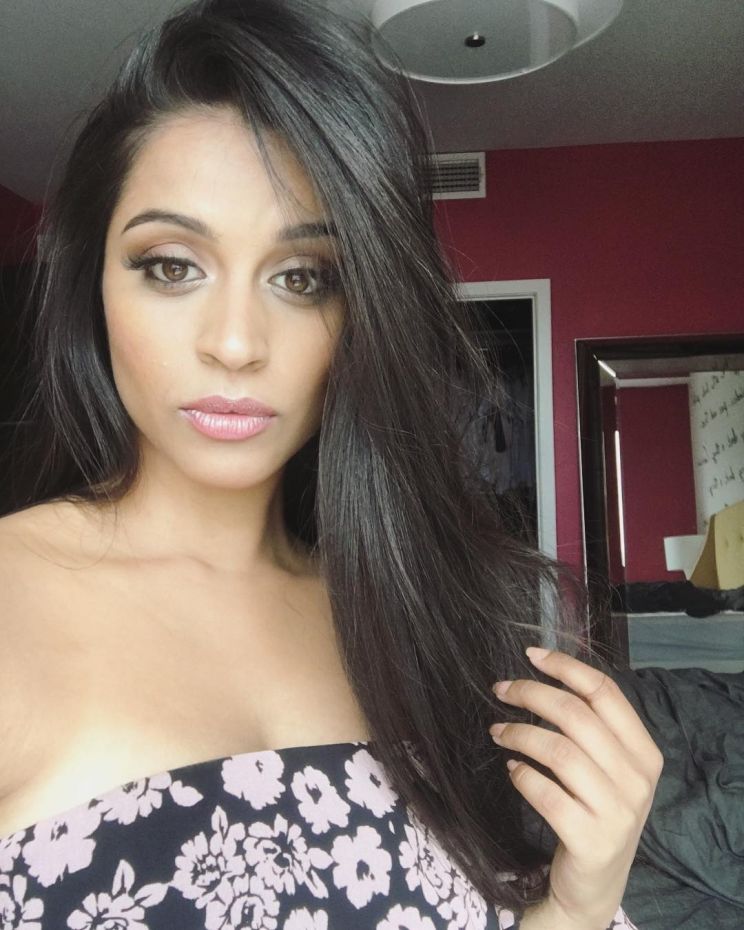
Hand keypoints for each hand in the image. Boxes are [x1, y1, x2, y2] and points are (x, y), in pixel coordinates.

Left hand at [489, 647, 663, 929]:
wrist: (594, 884)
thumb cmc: (595, 810)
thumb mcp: (607, 768)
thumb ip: (589, 727)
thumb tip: (541, 671)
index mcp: (645, 752)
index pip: (606, 692)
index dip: (566, 667)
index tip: (530, 655)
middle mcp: (637, 779)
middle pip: (577, 715)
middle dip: (531, 694)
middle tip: (500, 690)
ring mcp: (617, 812)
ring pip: (559, 751)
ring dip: (519, 732)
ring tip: (497, 730)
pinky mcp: (592, 840)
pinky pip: (547, 794)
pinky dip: (522, 776)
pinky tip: (511, 770)